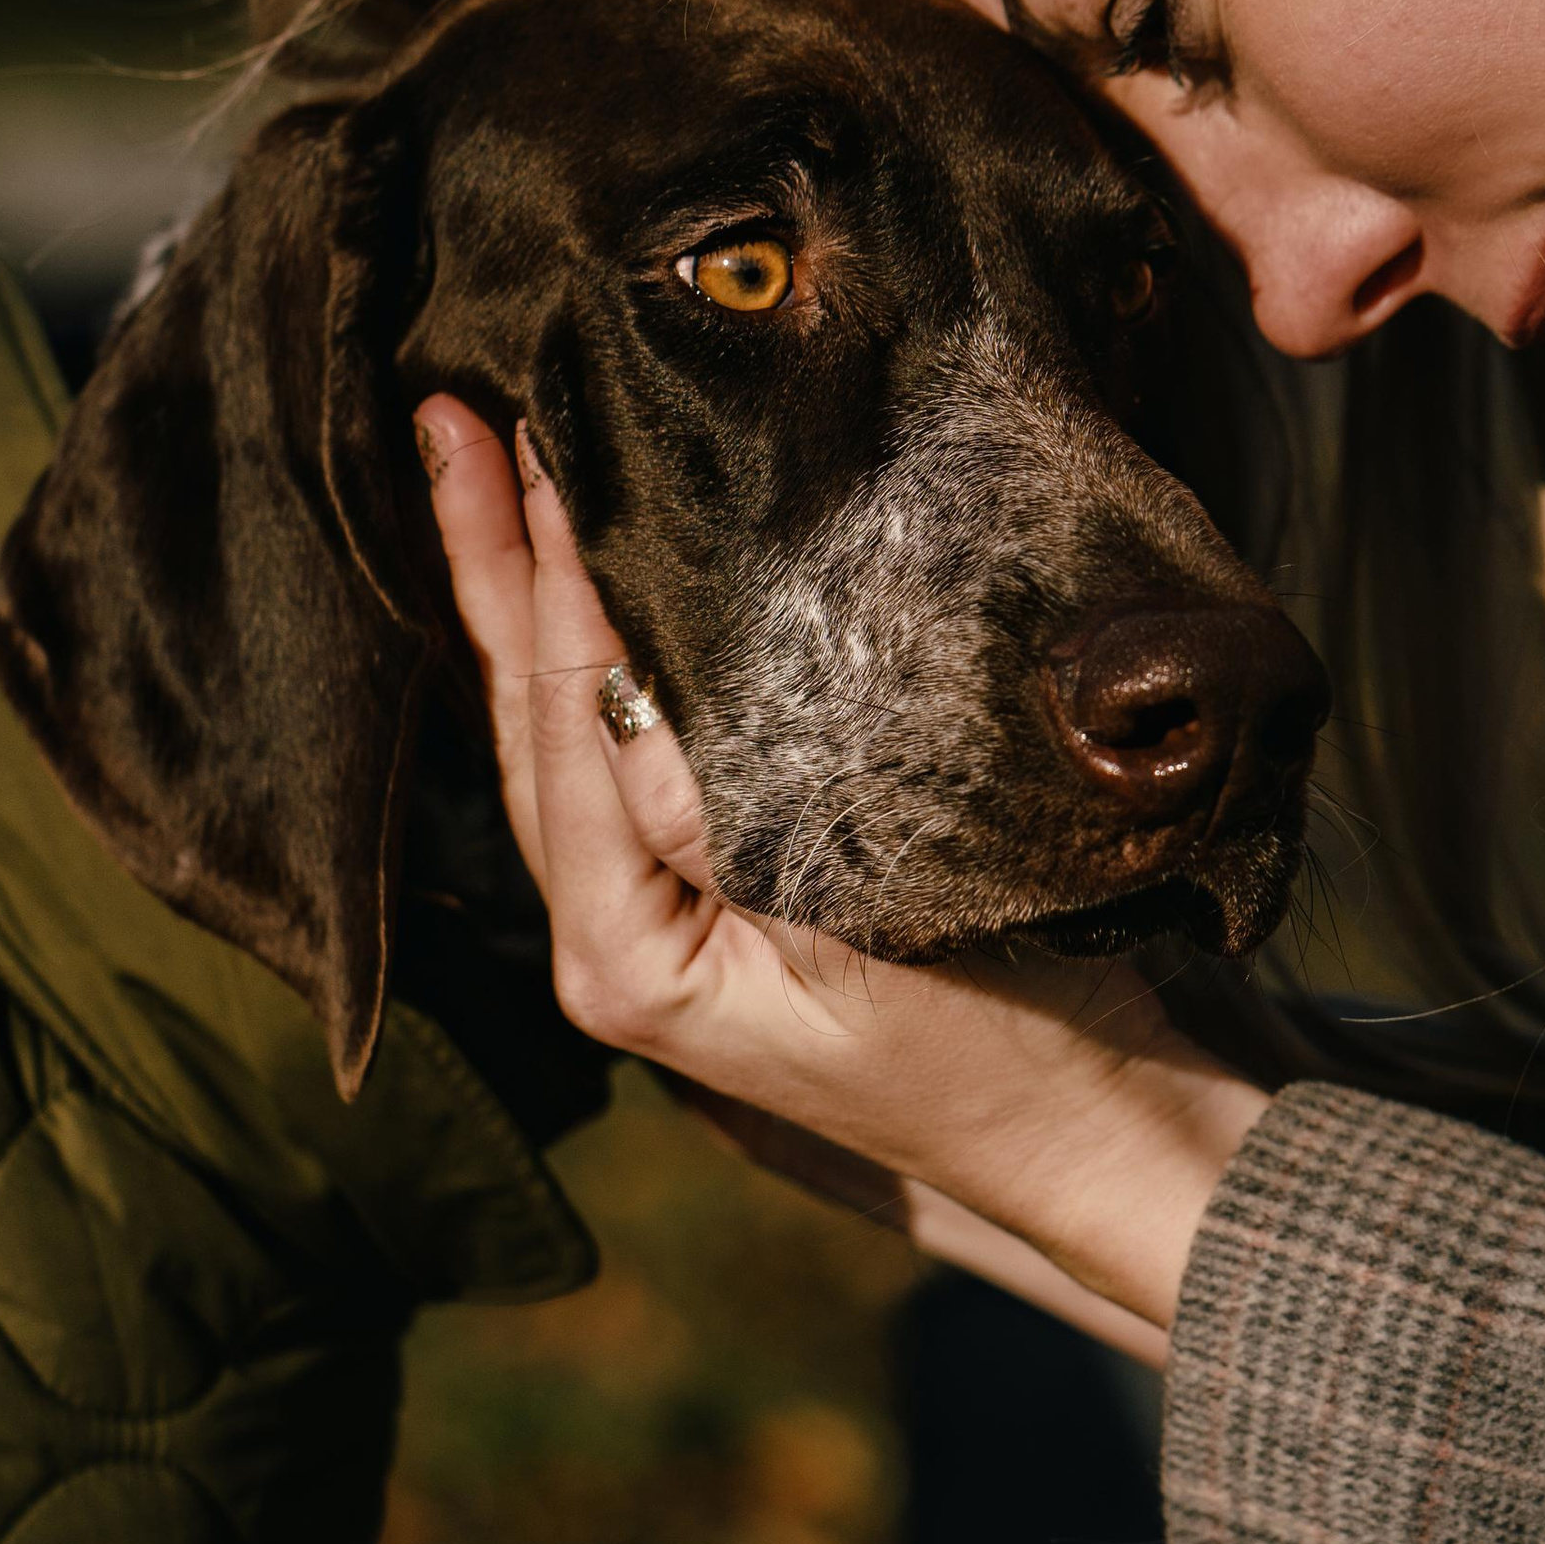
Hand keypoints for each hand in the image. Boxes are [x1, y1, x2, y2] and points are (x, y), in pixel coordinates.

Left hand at [412, 396, 1267, 1342]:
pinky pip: (621, 764)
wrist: (1095, 1130)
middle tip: (449, 413)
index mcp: (626, 958)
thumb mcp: (875, 916)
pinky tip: (581, 587)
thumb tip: (634, 652)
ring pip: (560, 739)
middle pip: (530, 724)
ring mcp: (653, 930)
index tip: (525, 439)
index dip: (545, 576)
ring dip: (519, 604)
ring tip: (479, 470)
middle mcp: (610, 946)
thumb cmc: (1011, 1040)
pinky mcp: (708, 908)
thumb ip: (733, 801)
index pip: (570, 724)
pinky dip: (595, 662)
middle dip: (488, 568)